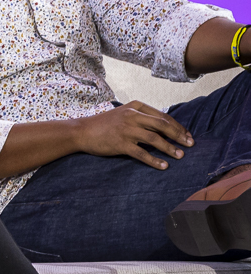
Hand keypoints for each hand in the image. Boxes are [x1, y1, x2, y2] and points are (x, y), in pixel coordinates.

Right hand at [72, 101, 193, 169]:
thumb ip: (141, 118)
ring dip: (170, 148)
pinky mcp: (120, 143)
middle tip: (190, 144)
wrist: (82, 131)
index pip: (163, 116)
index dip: (178, 126)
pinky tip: (163, 166)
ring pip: (155, 139)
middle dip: (179, 135)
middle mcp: (132, 117)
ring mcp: (126, 130)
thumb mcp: (123, 114)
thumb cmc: (104, 124)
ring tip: (180, 156)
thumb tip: (165, 128)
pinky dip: (154, 160)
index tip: (187, 135)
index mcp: (135, 107)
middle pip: (162, 125)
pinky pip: (142, 153)